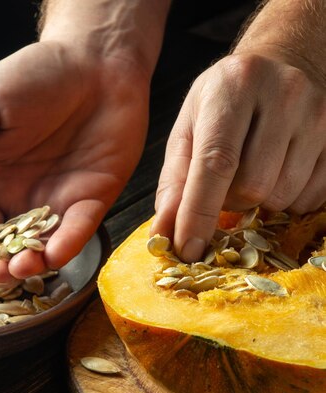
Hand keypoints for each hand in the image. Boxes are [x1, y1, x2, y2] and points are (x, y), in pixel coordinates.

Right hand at [0, 41, 149, 283]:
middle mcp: (24, 199)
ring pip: (43, 248)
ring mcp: (59, 203)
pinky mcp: (93, 200)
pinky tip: (54, 254)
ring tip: (23, 268)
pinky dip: (67, 246)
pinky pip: (79, 231)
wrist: (95, 61)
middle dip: (1, 267)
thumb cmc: (35, 75)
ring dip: (32, 265)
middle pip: (8, 248)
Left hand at [152, 50, 325, 261]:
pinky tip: (280, 172)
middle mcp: (284, 95)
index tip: (187, 248)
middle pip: (253, 187)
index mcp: (235, 86)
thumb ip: (174, 180)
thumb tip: (164, 234)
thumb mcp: (190, 127)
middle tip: (226, 184)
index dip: (199, 213)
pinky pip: (310, 199)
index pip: (216, 162)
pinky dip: (288, 200)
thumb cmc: (227, 101)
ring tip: (254, 172)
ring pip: (282, 197)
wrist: (284, 62)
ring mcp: (319, 116)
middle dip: (231, 202)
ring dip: (260, 203)